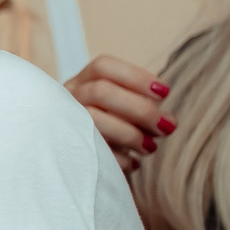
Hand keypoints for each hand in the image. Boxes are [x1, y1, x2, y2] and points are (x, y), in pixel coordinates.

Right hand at [63, 56, 173, 175]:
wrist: (72, 161)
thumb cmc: (105, 129)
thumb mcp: (119, 110)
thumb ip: (141, 106)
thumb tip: (167, 121)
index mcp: (81, 82)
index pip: (103, 67)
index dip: (136, 77)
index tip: (165, 93)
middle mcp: (66, 99)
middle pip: (100, 91)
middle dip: (140, 109)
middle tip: (166, 127)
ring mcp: (61, 123)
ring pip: (94, 120)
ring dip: (131, 134)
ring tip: (150, 147)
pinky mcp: (64, 152)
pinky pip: (92, 152)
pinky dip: (119, 159)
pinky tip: (134, 163)